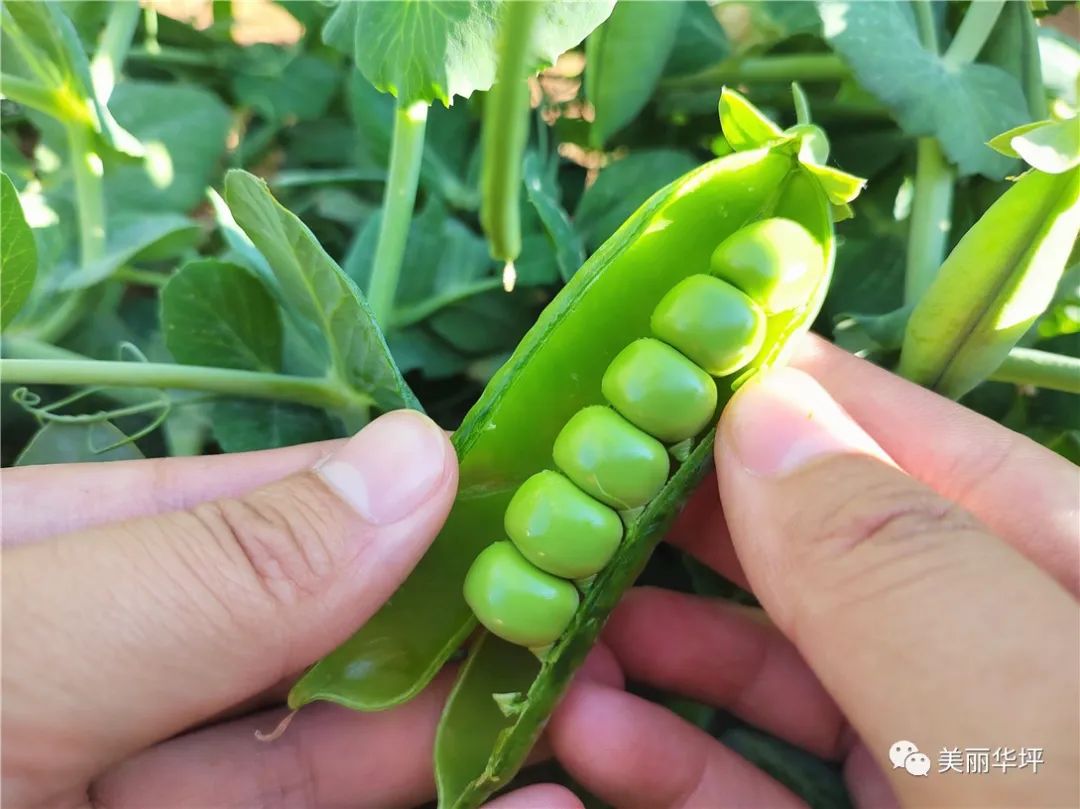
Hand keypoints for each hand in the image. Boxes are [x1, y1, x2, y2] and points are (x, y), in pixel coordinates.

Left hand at [2, 411, 572, 808]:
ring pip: (319, 751)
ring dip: (455, 727)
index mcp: (32, 565)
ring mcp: (127, 791)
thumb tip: (416, 458)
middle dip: (440, 624)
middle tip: (577, 610)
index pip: (231, 505)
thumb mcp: (20, 652)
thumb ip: (213, 568)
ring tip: (583, 694)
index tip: (518, 496)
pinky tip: (532, 801)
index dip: (379, 497)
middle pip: (295, 637)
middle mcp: (90, 675)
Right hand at [548, 336, 1078, 807]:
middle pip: (813, 548)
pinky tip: (594, 731)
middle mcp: (995, 648)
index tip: (633, 360)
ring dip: (653, 642)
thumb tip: (760, 406)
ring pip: (778, 667)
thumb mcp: (1028, 713)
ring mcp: (941, 754)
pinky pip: (767, 781)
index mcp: (1064, 567)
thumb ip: (895, 564)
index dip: (766, 386)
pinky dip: (675, 757)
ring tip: (549, 623)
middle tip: (558, 498)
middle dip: (677, 520)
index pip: (898, 438)